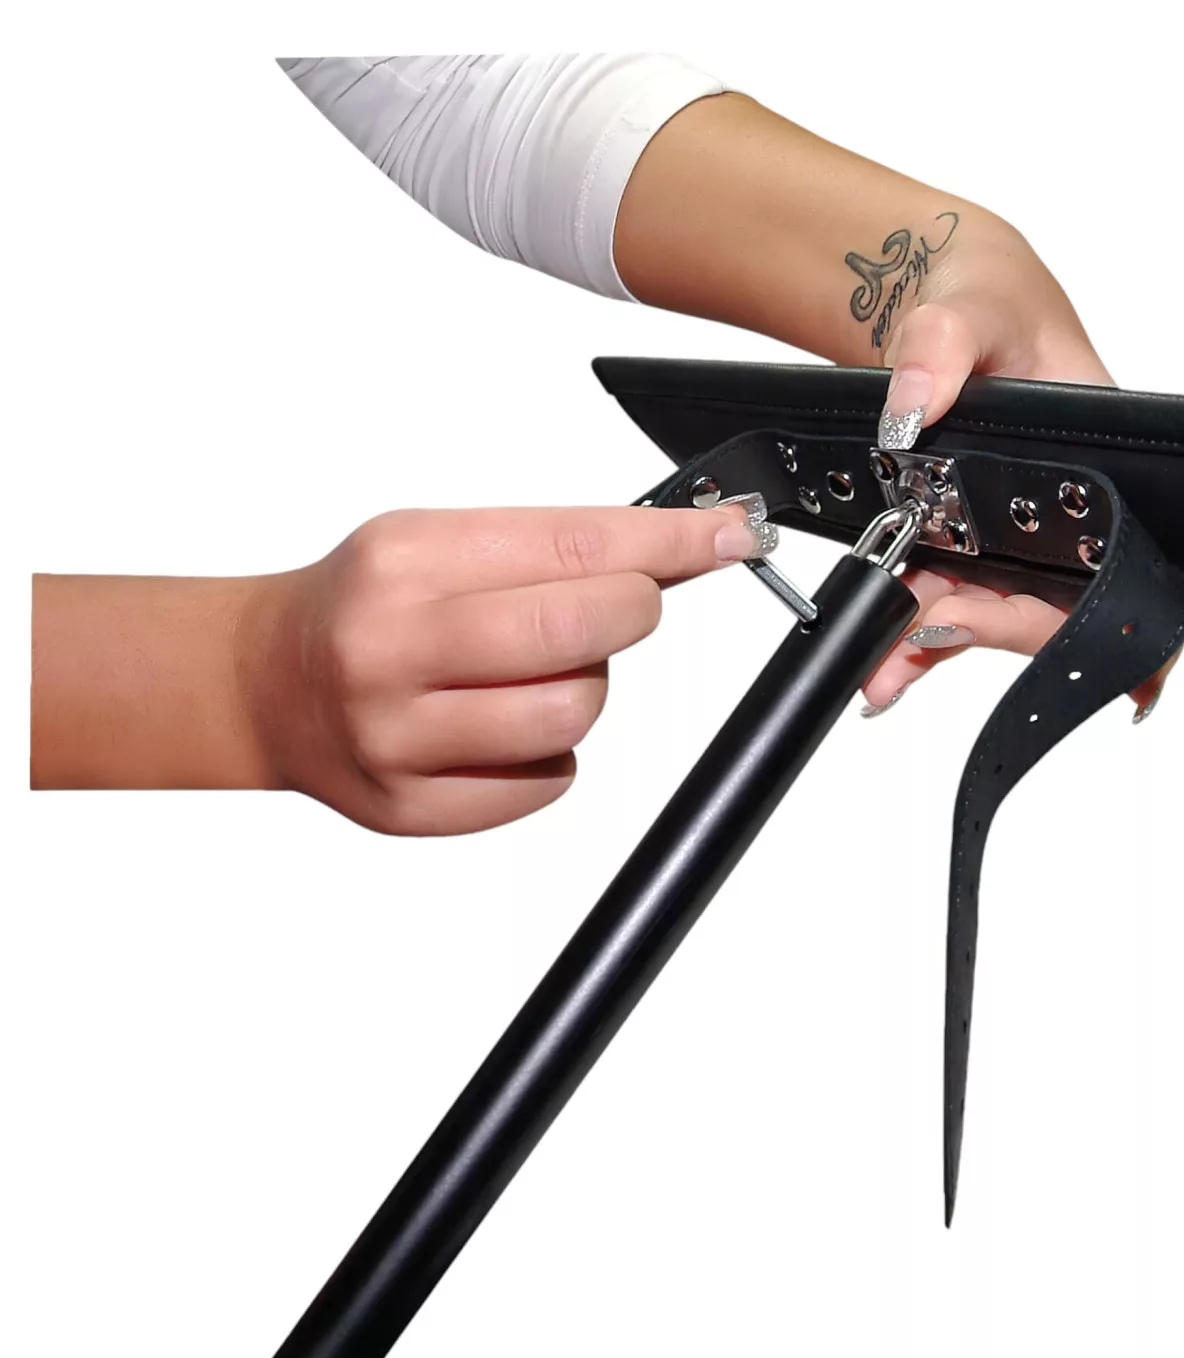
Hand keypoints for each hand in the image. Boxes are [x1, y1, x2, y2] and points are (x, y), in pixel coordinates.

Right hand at [243, 504, 769, 834]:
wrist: (265, 684)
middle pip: (583, 633)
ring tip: (534, 673)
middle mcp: (394, 649)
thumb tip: (680, 547)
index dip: (673, 542)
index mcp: (404, 562)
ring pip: (574, 716)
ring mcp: (399, 739)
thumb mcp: (435, 543)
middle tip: (623, 605)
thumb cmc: (364, 605)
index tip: (731, 535)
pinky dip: (547, 754)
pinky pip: (547, 784)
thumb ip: (549, 549)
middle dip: (633, 611)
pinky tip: (496, 728)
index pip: (575, 544)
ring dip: (584, 690)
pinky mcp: (414, 809)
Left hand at [860, 216, 1177, 717]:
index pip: (1119, 558)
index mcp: (1094, 464)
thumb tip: (913, 405)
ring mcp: (1006, 537)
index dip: (1111, 618)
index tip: (1100, 662)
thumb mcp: (969, 305)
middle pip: (1044, 603)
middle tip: (924, 635)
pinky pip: (942, 600)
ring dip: (935, 647)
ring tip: (884, 672)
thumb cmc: (987, 296)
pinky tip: (884, 663)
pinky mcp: (958, 546)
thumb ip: (941, 347)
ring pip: (986, 612)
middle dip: (988, 632)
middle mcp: (1058, 516)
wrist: (933, 302)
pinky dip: (911, 634)